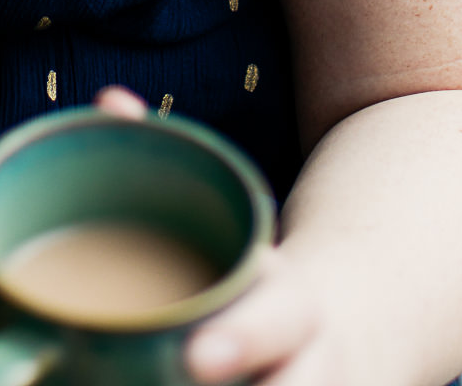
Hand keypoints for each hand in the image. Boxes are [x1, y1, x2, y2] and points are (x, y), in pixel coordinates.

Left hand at [93, 88, 356, 385]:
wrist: (350, 326)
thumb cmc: (260, 272)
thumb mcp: (235, 218)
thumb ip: (175, 164)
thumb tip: (110, 104)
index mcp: (291, 305)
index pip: (278, 321)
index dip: (242, 342)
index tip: (195, 358)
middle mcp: (312, 369)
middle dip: (245, 379)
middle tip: (185, 381)